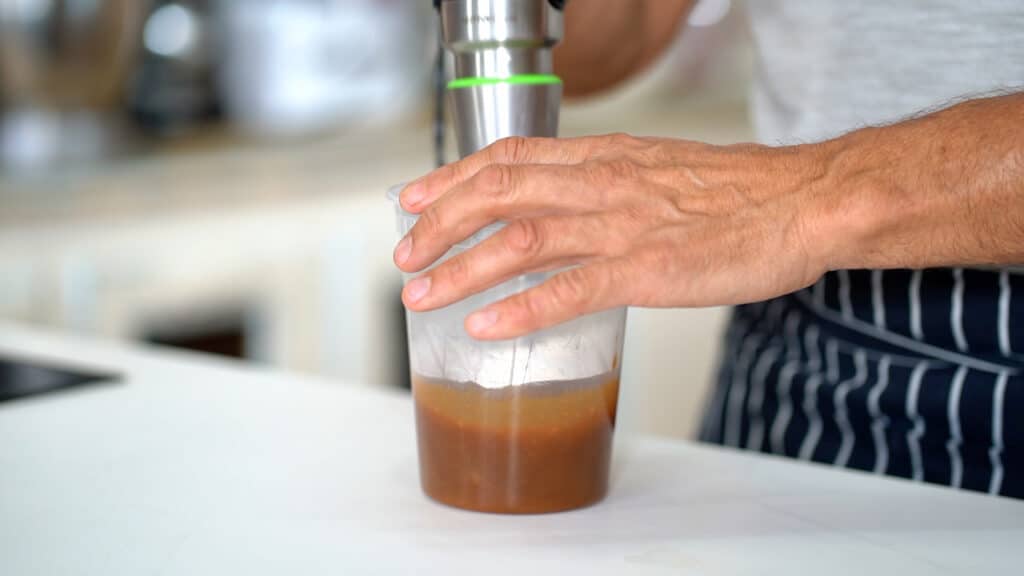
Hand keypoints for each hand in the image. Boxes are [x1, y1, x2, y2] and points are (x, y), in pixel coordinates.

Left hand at [394, 134, 835, 339]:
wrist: (805, 200)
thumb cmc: (742, 192)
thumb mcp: (660, 170)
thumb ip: (610, 185)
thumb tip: (572, 207)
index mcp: (606, 157)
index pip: (510, 157)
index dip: (453, 177)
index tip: (417, 196)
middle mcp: (603, 183)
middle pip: (498, 193)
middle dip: (439, 225)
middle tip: (404, 256)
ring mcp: (622, 226)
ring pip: (519, 239)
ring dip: (461, 268)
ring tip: (421, 295)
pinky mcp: (648, 270)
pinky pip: (570, 290)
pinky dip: (521, 309)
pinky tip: (487, 326)